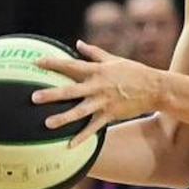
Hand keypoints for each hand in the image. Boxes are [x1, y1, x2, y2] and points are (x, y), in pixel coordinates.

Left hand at [32, 41, 161, 146]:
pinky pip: (93, 127)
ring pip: (80, 111)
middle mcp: (98, 86)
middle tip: (34, 98)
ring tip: (47, 123)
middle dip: (52, 94)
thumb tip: (78, 43)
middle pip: (71, 90)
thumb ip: (94, 52)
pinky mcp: (110, 115)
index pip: (71, 65)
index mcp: (97, 70)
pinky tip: (69, 145)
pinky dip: (82, 137)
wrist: (154, 88)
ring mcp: (104, 102)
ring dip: (63, 118)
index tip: (36, 62)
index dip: (53, 63)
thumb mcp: (114, 59)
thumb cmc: (134, 72)